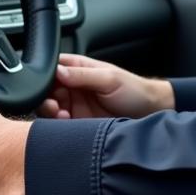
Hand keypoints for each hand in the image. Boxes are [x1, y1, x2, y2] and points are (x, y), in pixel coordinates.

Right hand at [37, 54, 173, 119]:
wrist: (151, 113)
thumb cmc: (134, 90)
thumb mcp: (109, 79)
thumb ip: (83, 75)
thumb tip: (58, 71)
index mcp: (79, 69)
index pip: (53, 69)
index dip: (44, 76)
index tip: (45, 85)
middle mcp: (74, 87)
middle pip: (47, 90)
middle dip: (45, 97)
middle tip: (52, 104)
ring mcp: (75, 105)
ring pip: (50, 108)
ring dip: (50, 112)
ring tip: (60, 115)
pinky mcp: (77, 124)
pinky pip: (59, 125)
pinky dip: (57, 125)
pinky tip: (65, 124)